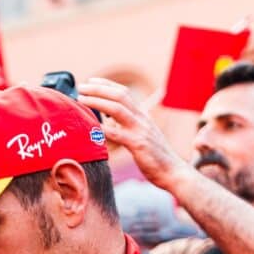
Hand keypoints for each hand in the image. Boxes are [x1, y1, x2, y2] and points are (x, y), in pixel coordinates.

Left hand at [77, 78, 191, 190]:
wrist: (173, 172)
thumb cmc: (155, 157)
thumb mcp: (141, 136)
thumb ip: (127, 126)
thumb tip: (108, 122)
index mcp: (142, 116)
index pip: (123, 93)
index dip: (106, 85)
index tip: (90, 82)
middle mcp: (142, 119)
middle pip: (119, 96)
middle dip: (98, 89)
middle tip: (80, 87)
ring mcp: (141, 130)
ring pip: (117, 109)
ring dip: (97, 102)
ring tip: (81, 100)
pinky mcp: (139, 145)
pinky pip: (118, 134)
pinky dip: (103, 129)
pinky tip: (90, 127)